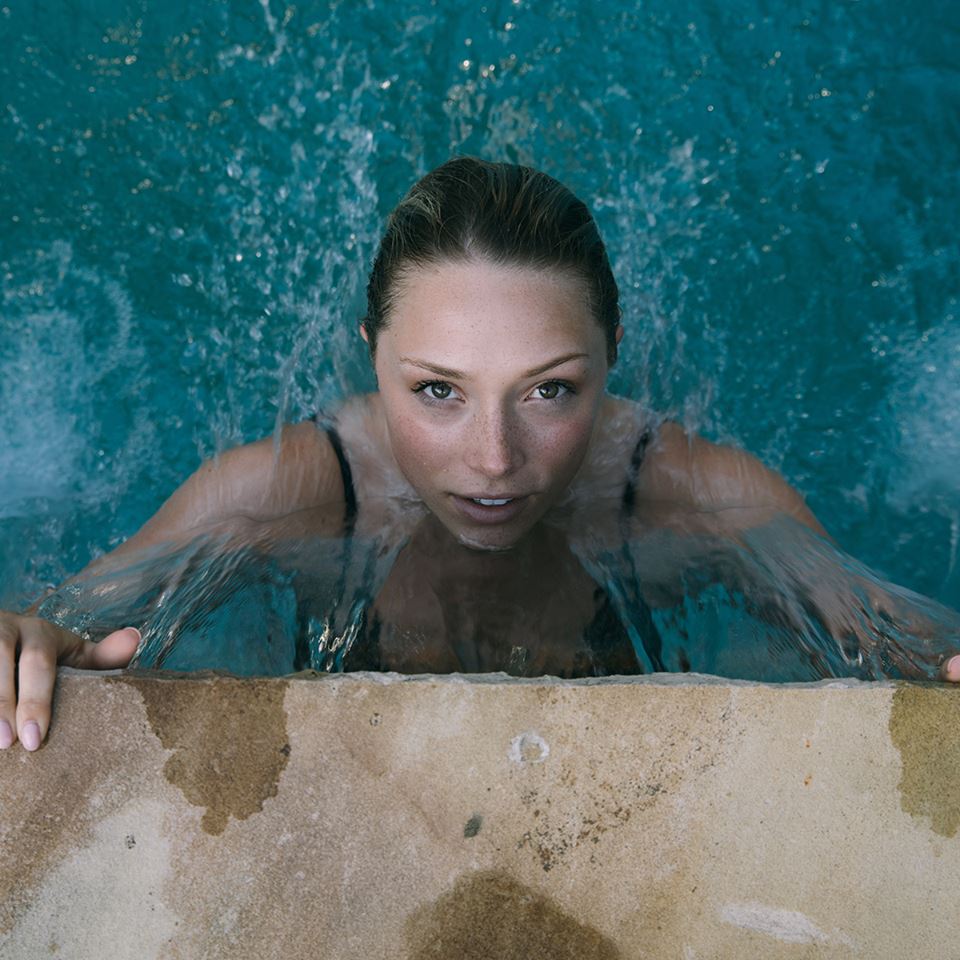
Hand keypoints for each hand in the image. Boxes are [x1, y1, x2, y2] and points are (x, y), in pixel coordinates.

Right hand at [0, 613, 140, 751]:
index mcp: (39, 632)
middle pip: (2, 661)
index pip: (39, 662)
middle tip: (9, 744)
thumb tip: (134, 637)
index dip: (36, 700)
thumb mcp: (71, 654)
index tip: (34, 740)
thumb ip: (102, 657)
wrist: (2, 633)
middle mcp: (8, 629)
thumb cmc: (43, 653)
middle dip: (4, 702)